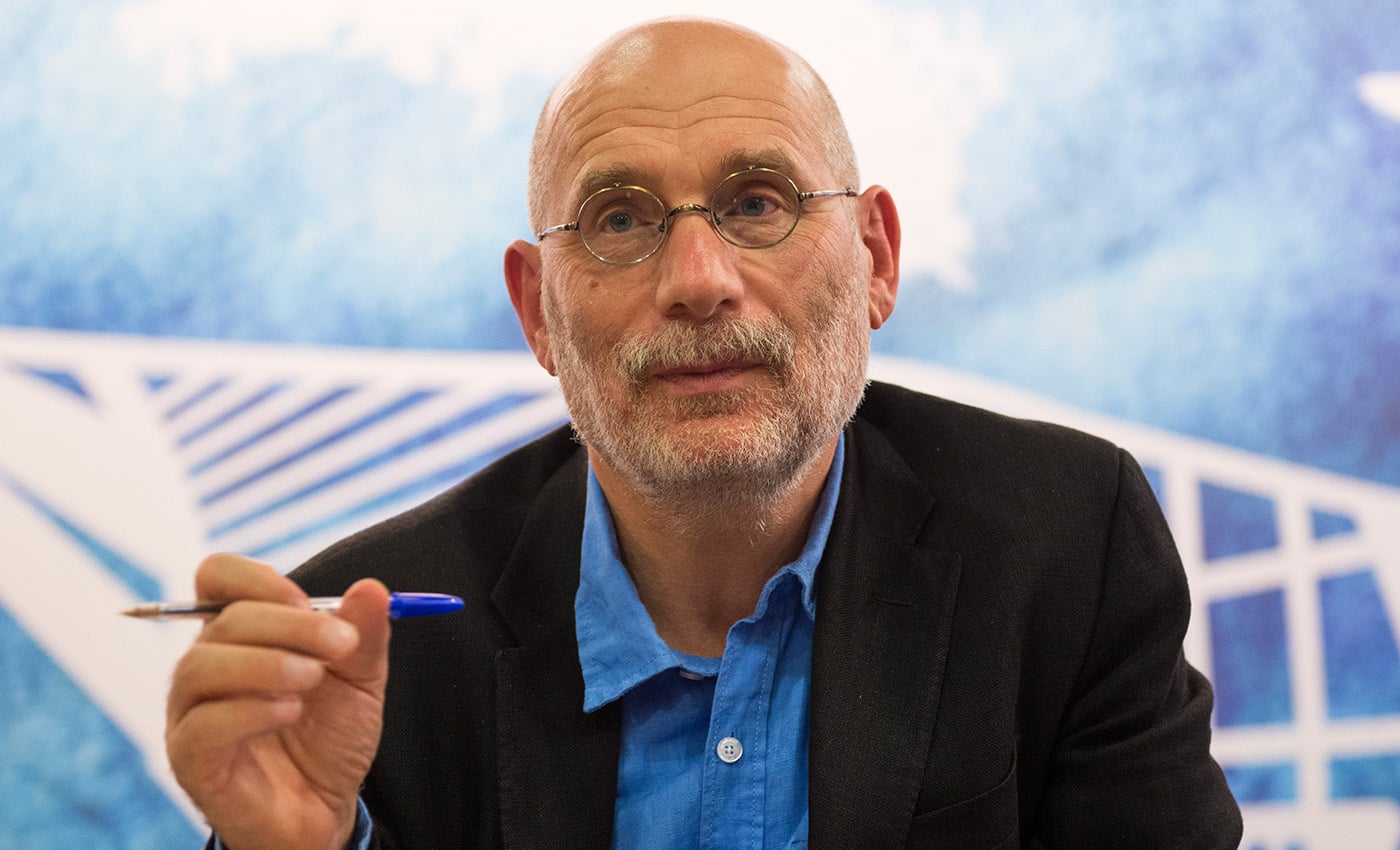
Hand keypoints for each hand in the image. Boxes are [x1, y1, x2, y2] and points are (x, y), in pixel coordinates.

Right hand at [165, 554, 390, 849]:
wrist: (326, 807)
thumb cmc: (330, 736)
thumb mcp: (360, 679)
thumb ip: (364, 633)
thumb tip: (372, 587)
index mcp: (240, 633)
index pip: (218, 576)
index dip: (260, 579)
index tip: (309, 602)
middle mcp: (207, 664)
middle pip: (223, 618)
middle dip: (290, 624)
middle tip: (341, 645)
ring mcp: (191, 712)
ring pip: (199, 666)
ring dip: (266, 664)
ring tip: (313, 680)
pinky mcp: (190, 759)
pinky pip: (200, 724)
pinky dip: (249, 710)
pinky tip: (289, 713)